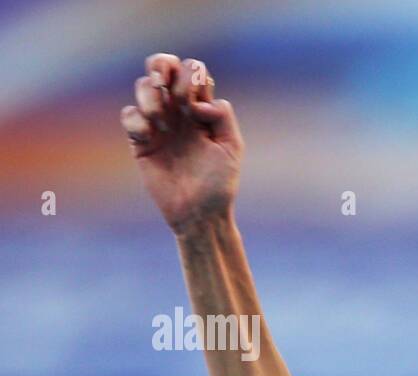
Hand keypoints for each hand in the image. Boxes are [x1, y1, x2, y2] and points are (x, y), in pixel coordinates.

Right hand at [120, 54, 243, 235]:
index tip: (195, 107)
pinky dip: (136, 120)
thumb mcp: (231, 148)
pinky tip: (148, 137)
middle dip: (162, 65)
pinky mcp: (141, 140)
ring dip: (150, 95)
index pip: (193, 72)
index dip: (191, 77)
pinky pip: (129, 115)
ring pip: (144, 86)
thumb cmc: (219, 183)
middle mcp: (180, 111)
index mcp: (202, 110)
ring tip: (161, 120)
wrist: (200, 213)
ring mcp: (159, 124)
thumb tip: (199, 103)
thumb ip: (222, 117)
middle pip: (163, 67)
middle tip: (168, 88)